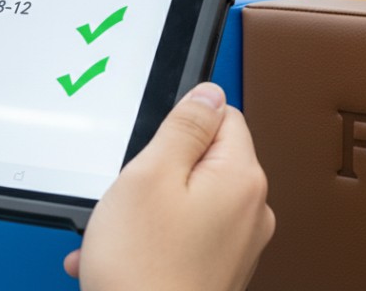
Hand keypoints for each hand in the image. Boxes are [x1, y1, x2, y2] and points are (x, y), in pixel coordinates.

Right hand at [64, 83, 274, 290]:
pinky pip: (182, 239)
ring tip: (114, 237)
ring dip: (145, 213)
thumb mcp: (150, 174)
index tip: (152, 145)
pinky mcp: (217, 272)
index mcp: (242, 178)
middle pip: (203, 162)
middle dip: (156, 174)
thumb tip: (209, 93)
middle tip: (126, 198)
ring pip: (186, 204)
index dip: (181, 125)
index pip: (223, 117)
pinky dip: (150, 243)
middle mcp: (250, 211)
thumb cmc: (143, 270)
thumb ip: (184, 126)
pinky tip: (118, 259)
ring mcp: (236, 246)